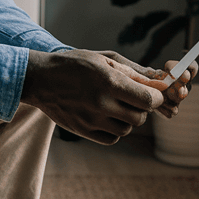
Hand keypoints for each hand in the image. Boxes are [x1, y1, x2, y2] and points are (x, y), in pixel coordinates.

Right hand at [21, 50, 163, 144]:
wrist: (41, 79)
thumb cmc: (74, 64)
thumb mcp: (102, 60)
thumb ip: (131, 73)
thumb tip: (157, 85)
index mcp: (109, 82)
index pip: (148, 100)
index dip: (156, 98)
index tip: (152, 94)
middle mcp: (101, 103)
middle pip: (140, 118)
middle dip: (142, 109)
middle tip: (132, 98)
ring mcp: (91, 120)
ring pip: (127, 130)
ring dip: (128, 120)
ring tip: (116, 106)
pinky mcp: (83, 131)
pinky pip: (112, 139)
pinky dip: (114, 130)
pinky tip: (107, 117)